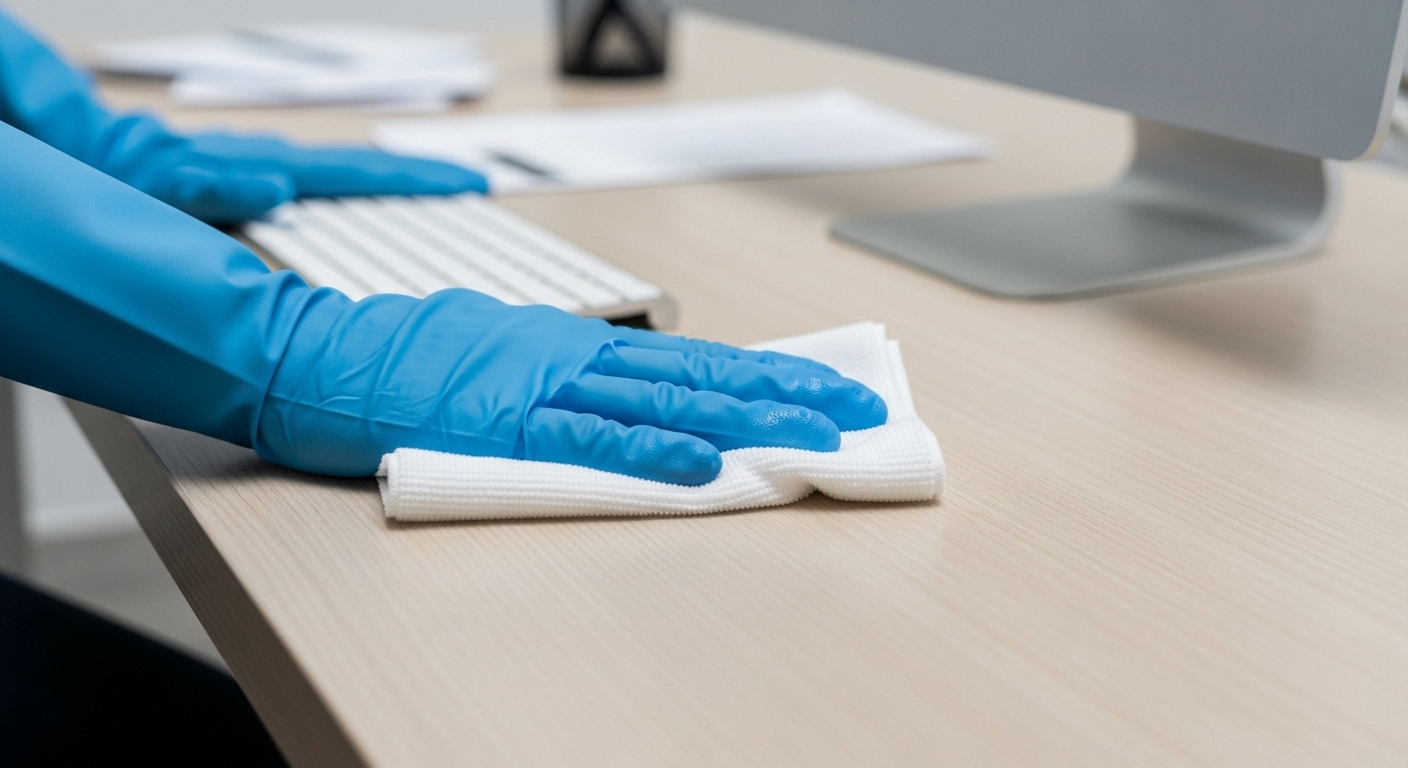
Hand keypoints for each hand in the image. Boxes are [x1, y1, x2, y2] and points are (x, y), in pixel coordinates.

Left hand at [119, 125, 487, 222]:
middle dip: (423, 177)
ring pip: (346, 174)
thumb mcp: (163, 193)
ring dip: (393, 183)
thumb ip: (216, 189)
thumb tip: (277, 187)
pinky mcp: (259, 175)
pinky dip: (354, 189)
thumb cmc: (127, 182)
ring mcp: (271, 166)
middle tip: (472, 186)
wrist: (95, 158)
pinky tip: (364, 201)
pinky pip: (320, 184)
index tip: (467, 184)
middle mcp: (278, 162)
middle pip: (367, 169)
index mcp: (271, 168)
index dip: (417, 180)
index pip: (362, 173)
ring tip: (435, 196)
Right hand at [258, 290, 887, 483]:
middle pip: (702, 373)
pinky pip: (591, 439)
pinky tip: (704, 464)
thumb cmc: (411, 359)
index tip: (827, 391)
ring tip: (814, 437)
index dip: (767, 375)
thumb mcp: (507, 354)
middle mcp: (578, 356)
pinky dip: (652, 451)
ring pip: (665, 400)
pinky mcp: (506, 424)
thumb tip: (627, 402)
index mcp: (581, 344)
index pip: (695, 359)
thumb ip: (570, 377)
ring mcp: (545, 386)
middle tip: (856, 411)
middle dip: (785, 393)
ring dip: (745, 420)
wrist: (325, 354)